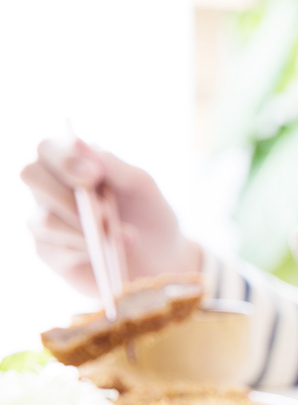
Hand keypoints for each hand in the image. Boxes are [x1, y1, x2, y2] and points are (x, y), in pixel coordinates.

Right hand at [19, 138, 200, 295]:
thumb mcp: (143, 187)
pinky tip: (110, 253)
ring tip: (127, 236)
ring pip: (45, 220)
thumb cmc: (149, 216)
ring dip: (87, 230)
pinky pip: (57, 250)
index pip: (48, 148)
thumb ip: (115, 166)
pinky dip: (88, 251)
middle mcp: (50, 189)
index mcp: (70, 165)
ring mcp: (45, 220)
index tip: (94, 175)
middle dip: (65, 194)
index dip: (64, 158)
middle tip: (104, 212)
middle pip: (30, 175)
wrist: (160, 259)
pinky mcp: (50, 252)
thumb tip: (80, 145)